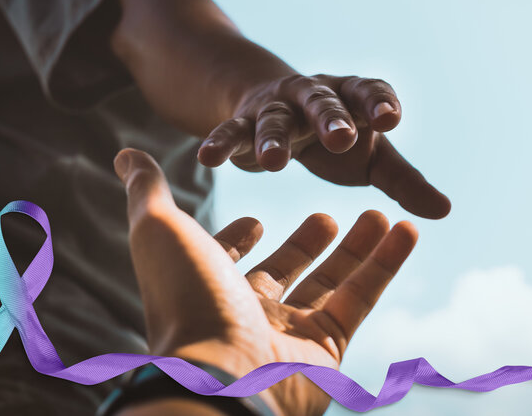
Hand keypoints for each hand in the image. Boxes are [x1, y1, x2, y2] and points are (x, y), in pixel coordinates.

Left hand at [114, 148, 417, 415]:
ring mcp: (289, 333)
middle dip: (308, 243)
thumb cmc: (187, 300)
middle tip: (328, 216)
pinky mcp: (328, 348)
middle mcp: (248, 312)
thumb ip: (148, 191)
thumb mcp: (161, 230)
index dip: (240, 240)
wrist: (221, 378)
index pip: (228, 260)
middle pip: (287, 270)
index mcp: (209, 287)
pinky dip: (386, 264)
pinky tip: (406, 229)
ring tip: (381, 213)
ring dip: (358, 248)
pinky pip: (362, 298)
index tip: (256, 220)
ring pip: (332, 283)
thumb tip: (126, 153)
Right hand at [197, 74, 450, 218]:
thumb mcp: (373, 157)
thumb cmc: (336, 137)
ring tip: (273, 164)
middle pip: (324, 102)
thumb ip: (404, 181)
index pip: (369, 93)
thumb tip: (445, 211)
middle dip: (332, 118)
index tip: (390, 119)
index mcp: (352, 99)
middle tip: (342, 138)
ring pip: (274, 119)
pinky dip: (220, 143)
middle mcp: (315, 97)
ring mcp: (277, 108)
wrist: (279, 109)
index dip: (379, 103)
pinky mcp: (244, 122)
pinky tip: (207, 157)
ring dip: (273, 138)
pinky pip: (231, 131)